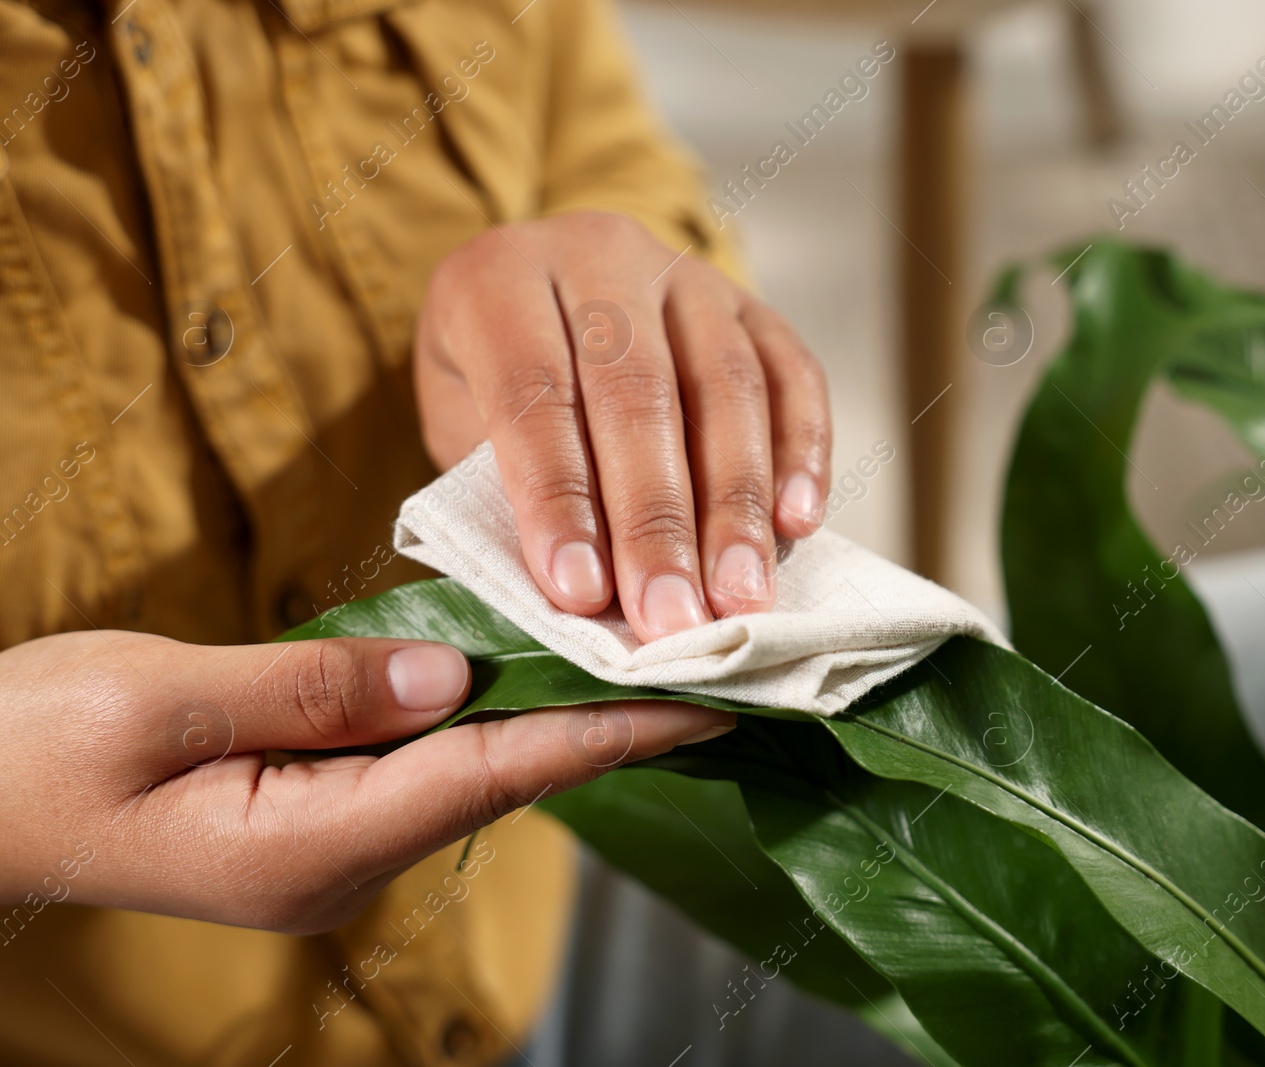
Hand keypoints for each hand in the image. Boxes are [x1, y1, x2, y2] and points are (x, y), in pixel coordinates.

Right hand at [0, 630, 731, 932]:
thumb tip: (448, 674)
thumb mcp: (160, 705)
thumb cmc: (28, 750)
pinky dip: (487, 713)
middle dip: (609, 720)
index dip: (610, 730)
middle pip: (502, 776)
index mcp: (306, 844)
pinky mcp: (309, 816)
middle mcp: (336, 861)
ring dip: (556, 712)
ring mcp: (324, 846)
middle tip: (713, 661)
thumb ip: (311, 689)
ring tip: (651, 655)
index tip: (709, 700)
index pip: (496, 775)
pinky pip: (420, 760)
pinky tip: (528, 671)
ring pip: (468, 768)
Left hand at [414, 211, 830, 641]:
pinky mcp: (753, 303)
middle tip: (670, 616)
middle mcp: (597, 253)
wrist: (545, 299)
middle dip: (657, 521)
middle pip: (639, 392)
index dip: (557, 497)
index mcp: (496, 278)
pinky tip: (799, 523)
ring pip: (727, 385)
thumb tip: (583, 596)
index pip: (532, 391)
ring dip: (736, 504)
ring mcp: (685, 273)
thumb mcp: (460, 424)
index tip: (581, 593)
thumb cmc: (490, 381)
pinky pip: (793, 374)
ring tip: (738, 596)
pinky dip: (802, 452)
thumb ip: (507, 489)